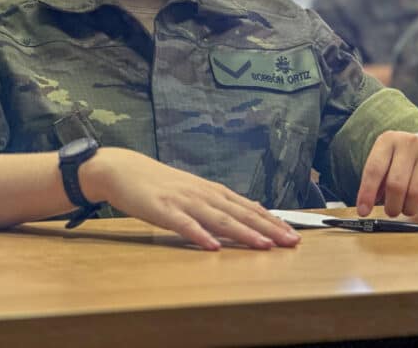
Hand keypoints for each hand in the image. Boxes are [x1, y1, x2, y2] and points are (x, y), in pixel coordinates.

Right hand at [83, 147, 300, 250]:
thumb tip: (253, 208)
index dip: (272, 221)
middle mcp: (204, 194)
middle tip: (290, 242)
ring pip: (219, 219)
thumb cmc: (162, 184)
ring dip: (243, 233)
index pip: (249, 208)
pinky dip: (200, 235)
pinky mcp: (163, 210)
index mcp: (213, 191)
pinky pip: (184, 225)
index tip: (292, 235)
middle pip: (241, 213)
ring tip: (263, 245)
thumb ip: (223, 201)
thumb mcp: (197, 190)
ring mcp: (184, 201)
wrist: (125, 170)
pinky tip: (213, 247)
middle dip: (268, 228)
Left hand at [356, 131, 417, 216]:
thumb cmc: (407, 162)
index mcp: (389, 140)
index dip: (367, 193)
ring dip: (409, 208)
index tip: (363, 211)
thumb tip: (364, 207)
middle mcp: (410, 142)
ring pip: (415, 192)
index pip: (374, 169)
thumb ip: (376, 183)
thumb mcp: (388, 164)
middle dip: (392, 206)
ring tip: (407, 208)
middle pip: (396, 184)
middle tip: (392, 211)